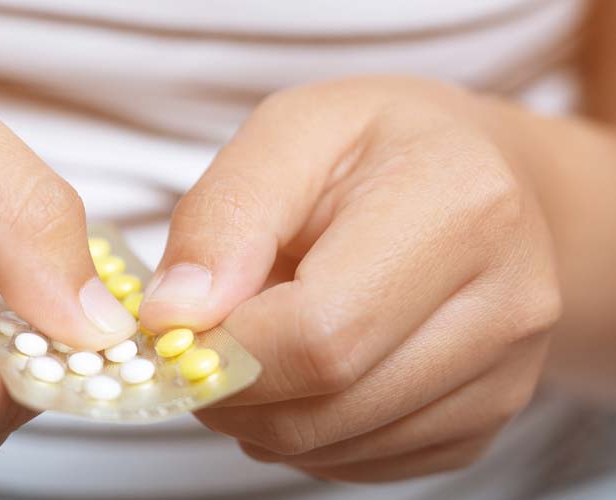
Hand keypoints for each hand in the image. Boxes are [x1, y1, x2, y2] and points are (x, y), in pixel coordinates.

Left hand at [140, 77, 560, 481]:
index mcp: (461, 207)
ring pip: (338, 446)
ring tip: (253, 344)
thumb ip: (222, 217)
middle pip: (329, 403)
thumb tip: (173, 316)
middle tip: (198, 344)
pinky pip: (365, 463)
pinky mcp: (488, 420)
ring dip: (261, 417)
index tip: (174, 327)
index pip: (319, 333)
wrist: (480, 175)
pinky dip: (305, 434)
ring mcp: (507, 374)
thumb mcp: (289, 132)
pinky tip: (301, 373)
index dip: (225, 350)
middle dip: (233, 391)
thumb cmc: (378, 147)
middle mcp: (508, 302)